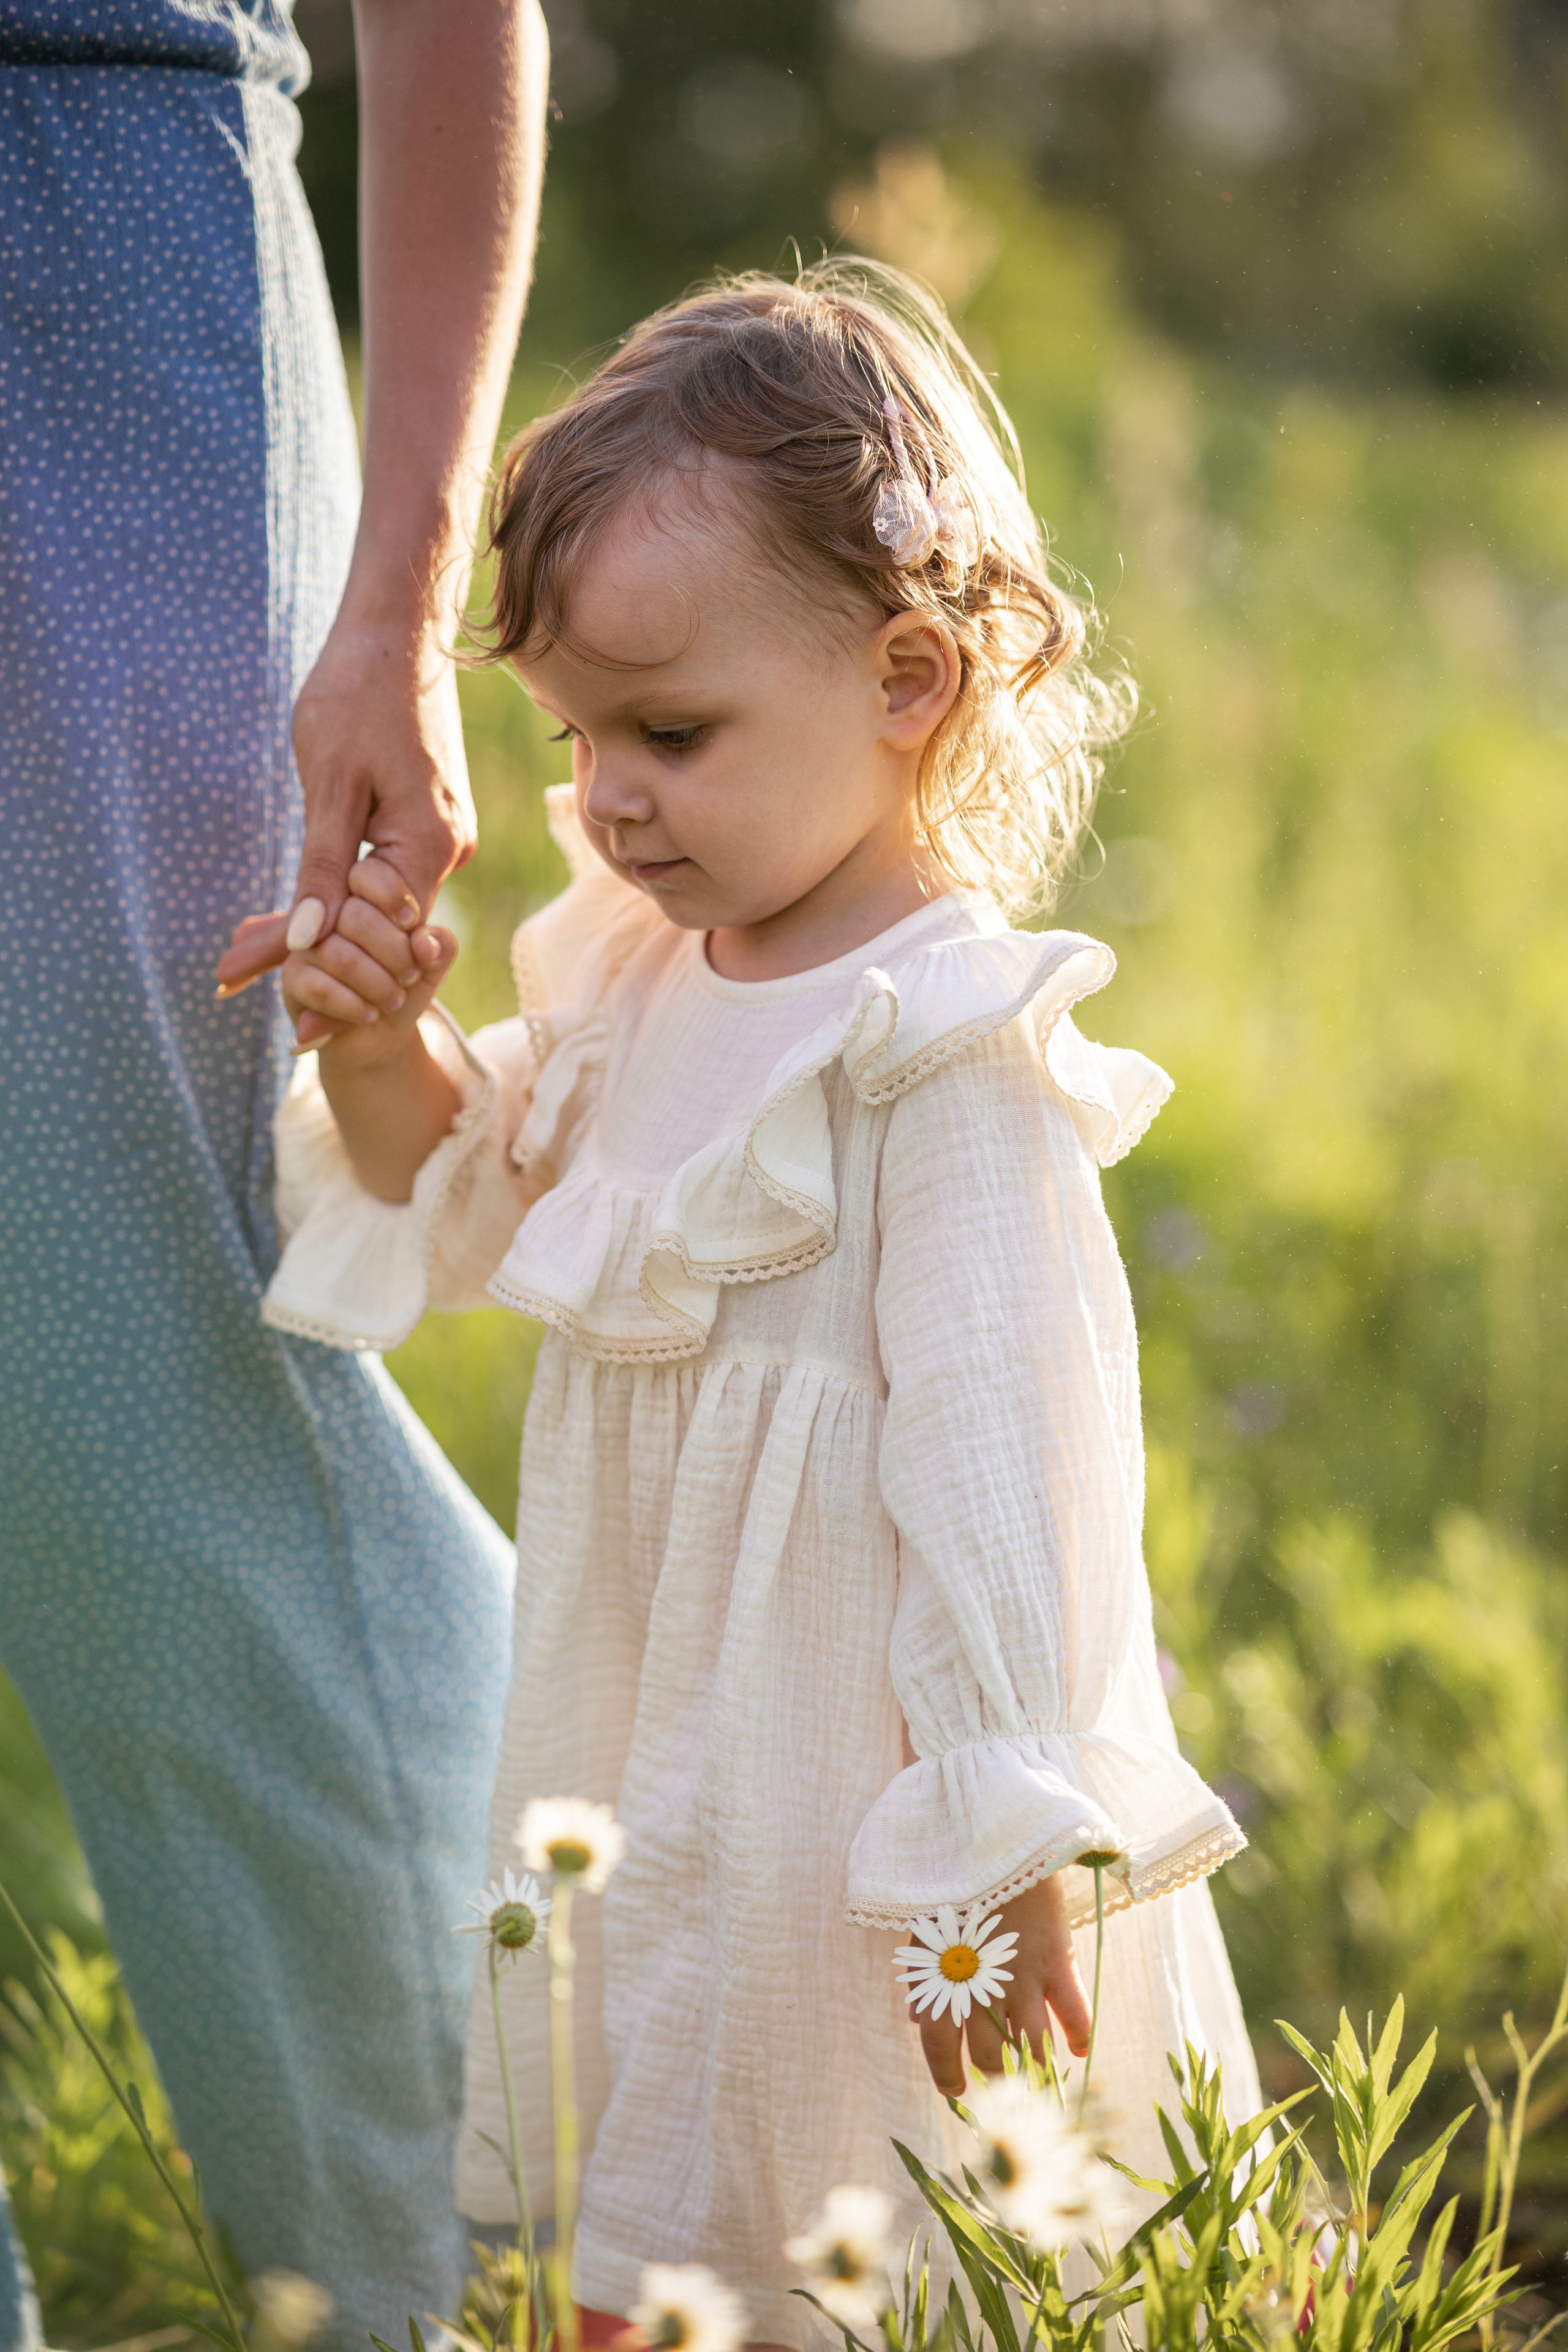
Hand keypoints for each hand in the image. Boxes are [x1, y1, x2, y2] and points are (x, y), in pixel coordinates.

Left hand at [215, 611, 475, 1038]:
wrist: (398, 631)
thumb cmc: (358, 693)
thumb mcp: (328, 784)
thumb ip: (322, 867)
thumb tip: (307, 941)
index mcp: (428, 848)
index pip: (380, 941)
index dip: (327, 974)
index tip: (276, 1015)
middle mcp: (449, 850)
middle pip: (380, 930)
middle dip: (316, 958)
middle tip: (233, 978)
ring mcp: (444, 835)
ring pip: (380, 903)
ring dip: (324, 924)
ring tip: (244, 952)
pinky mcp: (431, 819)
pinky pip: (386, 872)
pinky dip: (344, 891)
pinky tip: (298, 907)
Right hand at [282, 855, 458, 1069]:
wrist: (381, 1033)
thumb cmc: (406, 985)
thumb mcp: (433, 962)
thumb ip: (439, 944)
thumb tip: (422, 946)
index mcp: (361, 891)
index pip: (368, 874)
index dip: (396, 902)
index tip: (414, 930)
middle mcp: (329, 910)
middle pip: (356, 918)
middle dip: (395, 955)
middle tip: (410, 975)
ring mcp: (307, 942)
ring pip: (340, 956)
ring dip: (377, 985)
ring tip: (395, 999)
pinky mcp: (293, 976)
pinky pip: (319, 987)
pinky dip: (353, 1005)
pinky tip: (370, 1014)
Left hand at [914, 1876, 1092, 2096]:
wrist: (997, 1841)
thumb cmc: (955, 1886)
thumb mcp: (928, 1931)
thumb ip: (924, 1979)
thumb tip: (917, 2022)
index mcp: (945, 1979)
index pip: (939, 2046)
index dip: (946, 2076)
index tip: (955, 2091)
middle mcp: (983, 1988)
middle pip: (990, 2055)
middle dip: (994, 2078)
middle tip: (1000, 2084)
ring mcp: (1024, 1978)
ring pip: (1032, 2046)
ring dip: (1036, 2068)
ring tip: (1038, 2077)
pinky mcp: (1058, 1961)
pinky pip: (1074, 2012)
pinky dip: (1079, 2035)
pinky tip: (1078, 2049)